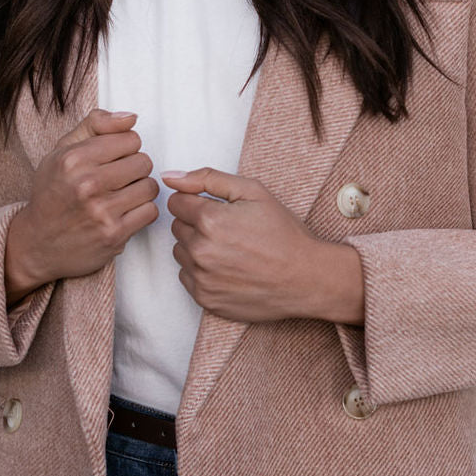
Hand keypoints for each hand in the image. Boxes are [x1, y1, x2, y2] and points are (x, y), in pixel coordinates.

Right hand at [5, 109, 158, 295]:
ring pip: (150, 186)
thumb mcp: (62, 151)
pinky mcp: (114, 235)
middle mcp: (87, 184)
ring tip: (122, 194)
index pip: (130, 138)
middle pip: (144, 161)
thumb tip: (131, 117)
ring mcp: (101, 211)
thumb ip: (94, 125)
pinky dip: (142, 211)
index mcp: (73, 159)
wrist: (38, 243)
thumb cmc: (53, 194)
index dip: (125, 147)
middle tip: (118, 178)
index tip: (113, 158)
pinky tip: (125, 211)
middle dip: (134, 168)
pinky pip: (150, 211)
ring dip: (140, 190)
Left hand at [161, 166, 343, 322]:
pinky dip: (202, 272)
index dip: (196, 202)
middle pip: (177, 227)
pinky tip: (228, 269)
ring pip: (180, 252)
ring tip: (229, 250)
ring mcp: (201, 277)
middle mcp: (200, 250)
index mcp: (209, 220)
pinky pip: (187, 277)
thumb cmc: (283, 233)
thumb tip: (170, 176)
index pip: (176, 202)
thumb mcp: (252, 191)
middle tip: (229, 230)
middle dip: (197, 224)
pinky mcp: (205, 298)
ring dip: (196, 248)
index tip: (217, 210)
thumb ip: (207, 178)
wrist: (305, 277)